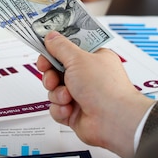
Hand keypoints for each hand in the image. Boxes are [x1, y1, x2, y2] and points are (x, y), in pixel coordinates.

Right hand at [37, 32, 151, 157]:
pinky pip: (56, 107)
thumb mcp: (78, 59)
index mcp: (92, 57)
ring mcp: (81, 94)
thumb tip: (51, 36)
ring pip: (54, 89)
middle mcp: (87, 75)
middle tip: (50, 74)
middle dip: (51, 74)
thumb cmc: (105, 88)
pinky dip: (60, 109)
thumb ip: (60, 46)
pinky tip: (69, 109)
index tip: (44, 48)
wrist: (113, 121)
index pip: (69, 48)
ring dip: (57, 93)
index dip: (55, 48)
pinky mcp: (74, 112)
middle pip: (57, 69)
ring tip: (67, 96)